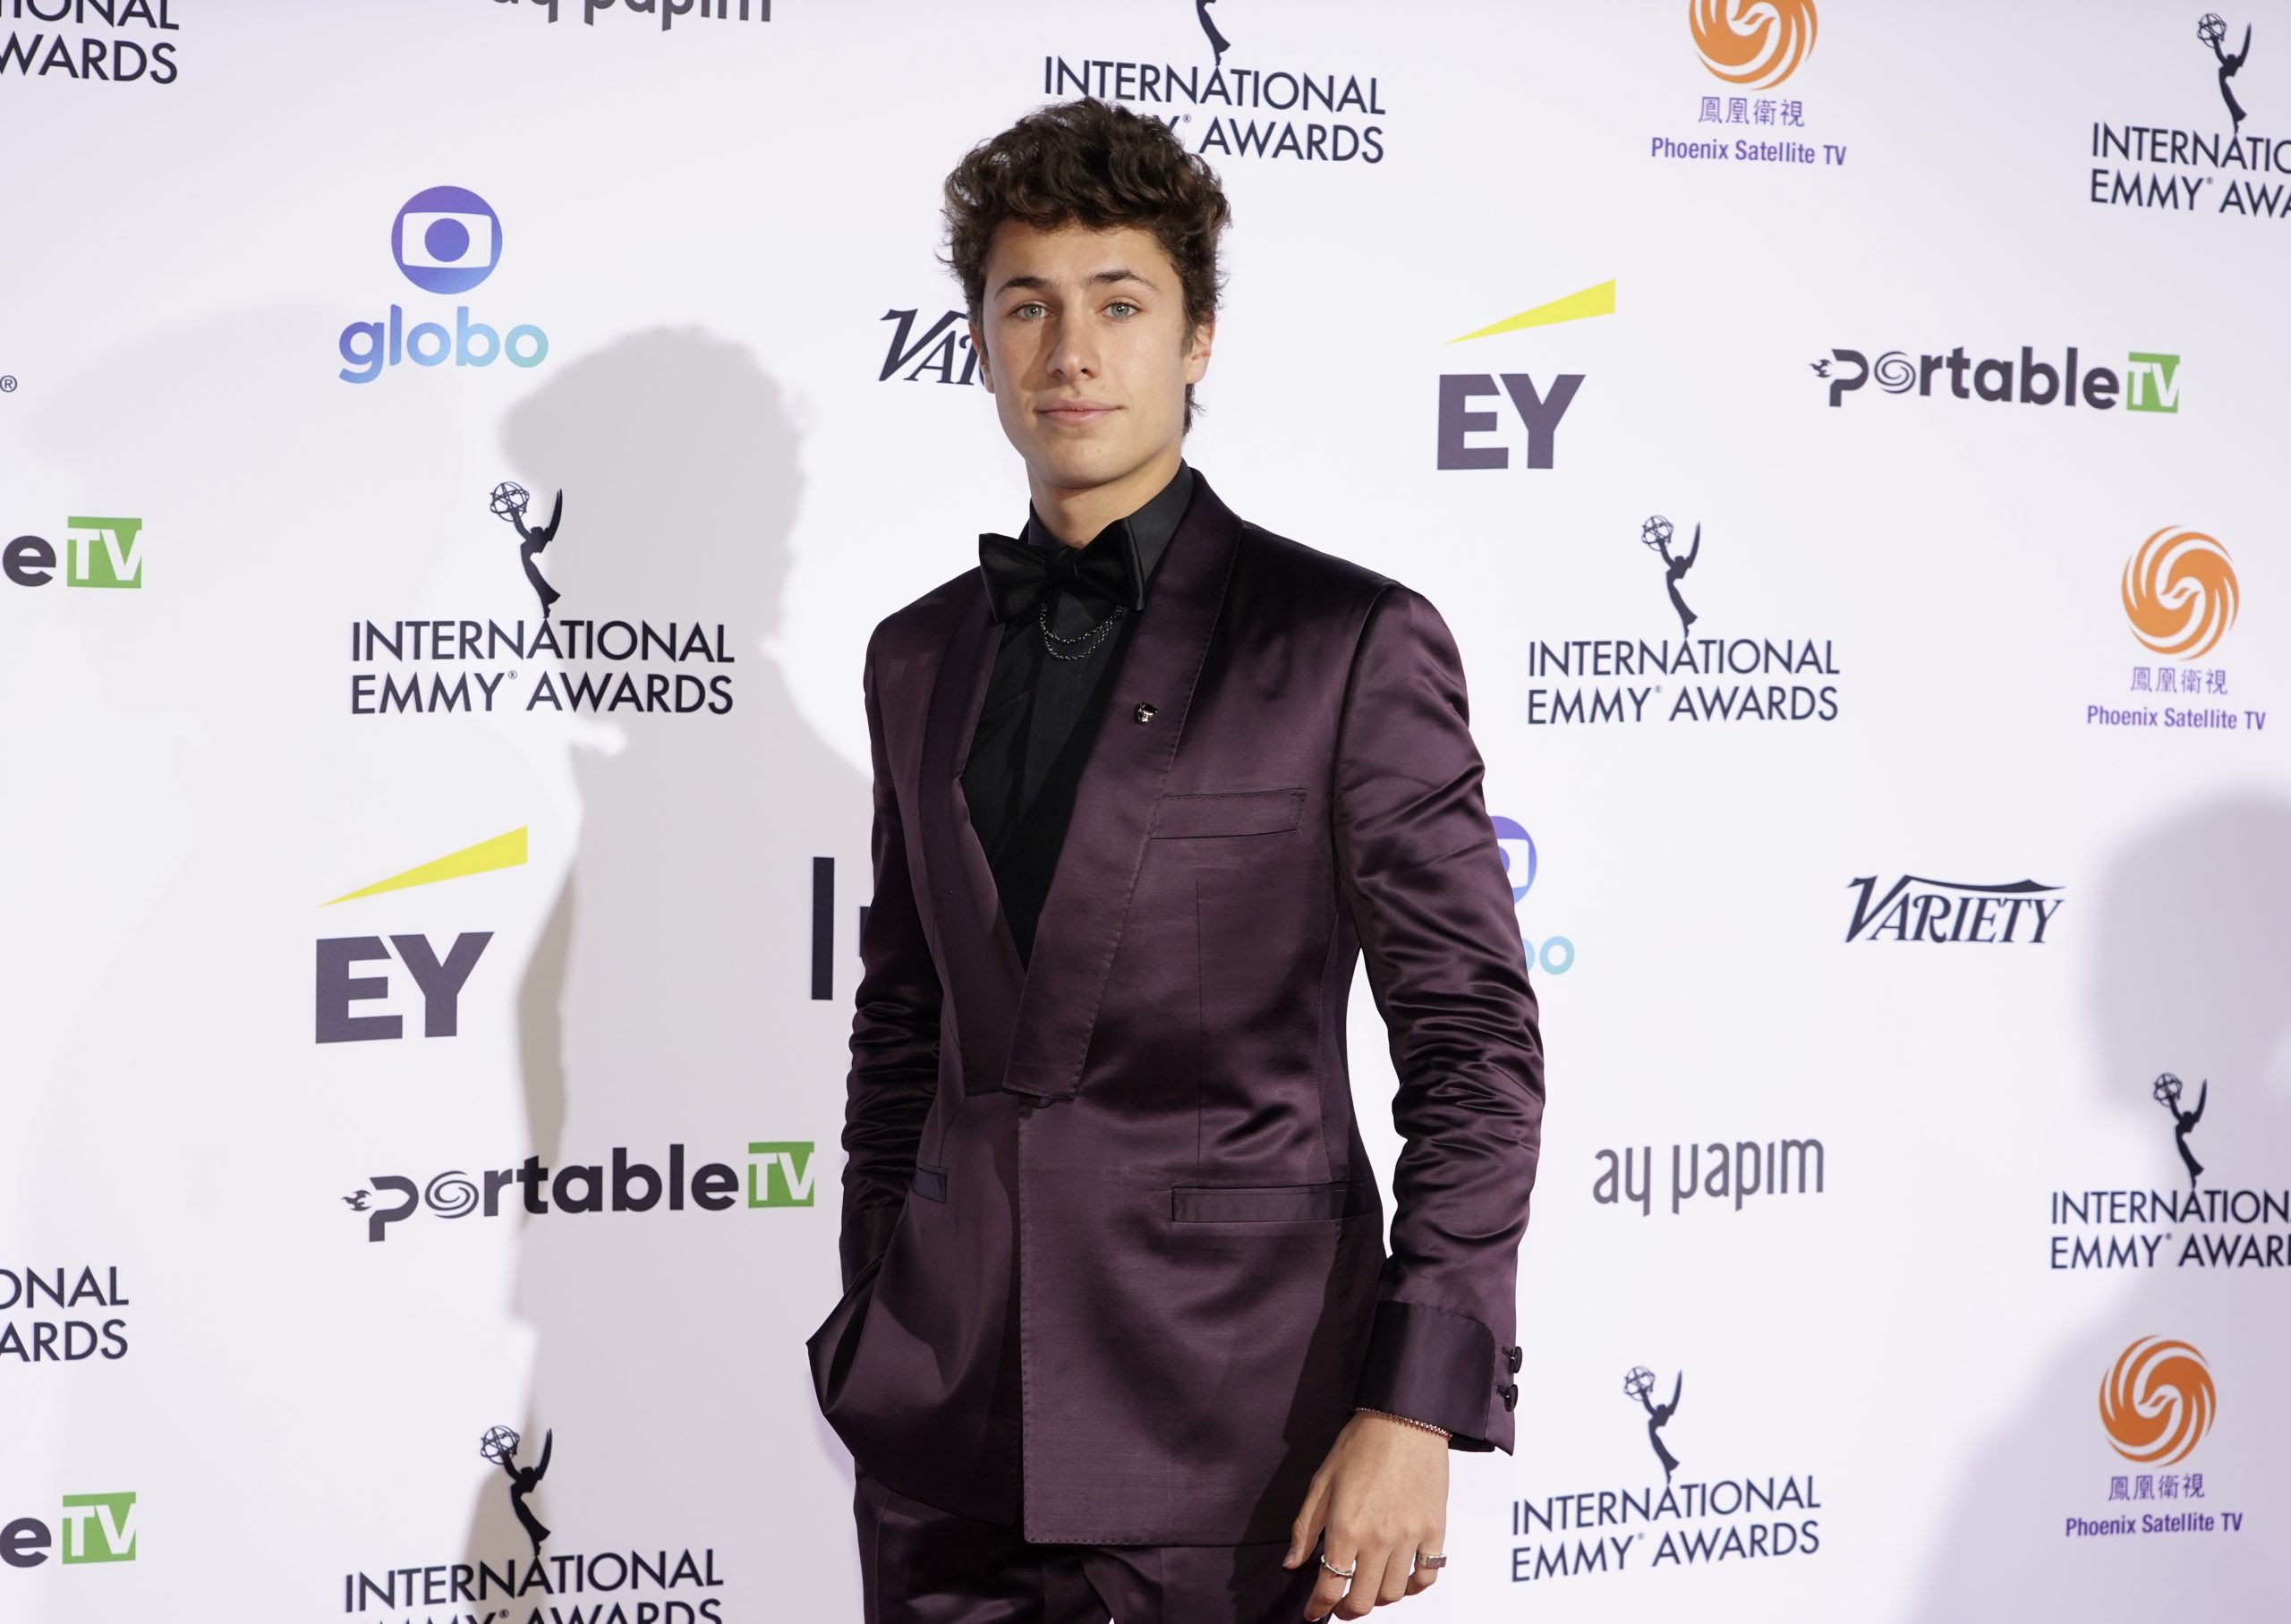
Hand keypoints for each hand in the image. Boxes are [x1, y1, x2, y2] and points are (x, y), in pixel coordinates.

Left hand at [1282, 1411, 1447, 1617]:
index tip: (1313, 1613)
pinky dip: (1414, 1585)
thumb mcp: (1321, 1482)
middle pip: (1363, 1600)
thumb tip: (1292, 1562)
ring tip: (1368, 1587)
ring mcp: (1409, 1537)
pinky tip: (1402, 1578)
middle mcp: (1379, 1539)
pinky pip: (1427, 1575)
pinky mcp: (1434, 1530)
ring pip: (1394, 1593)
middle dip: (1347, 1609)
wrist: (1405, 1418)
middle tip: (1340, 1605)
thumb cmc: (1361, 1444)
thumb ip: (1305, 1527)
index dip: (1318, 1607)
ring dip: (1378, 1598)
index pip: (1329, 1587)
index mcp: (1346, 1528)